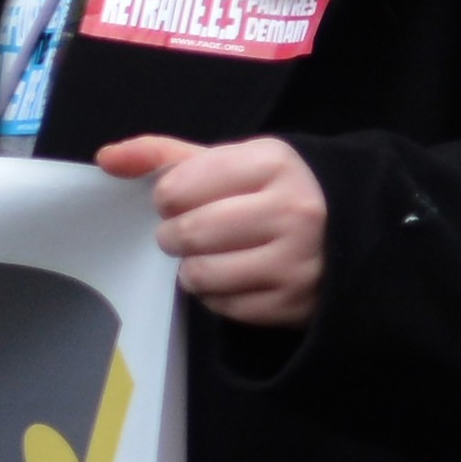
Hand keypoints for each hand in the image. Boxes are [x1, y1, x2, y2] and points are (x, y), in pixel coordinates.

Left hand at [95, 133, 325, 326]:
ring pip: (201, 273)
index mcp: (272, 163)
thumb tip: (106, 158)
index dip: (167, 198)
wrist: (354, 230)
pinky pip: (223, 306)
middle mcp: (293, 210)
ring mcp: (298, 260)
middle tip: (187, 232)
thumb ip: (164, 155)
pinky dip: (215, 294)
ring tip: (209, 254)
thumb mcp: (229, 162)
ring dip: (191, 267)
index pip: (177, 187)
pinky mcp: (296, 302)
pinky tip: (233, 276)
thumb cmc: (272, 191)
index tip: (181, 201)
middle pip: (187, 232)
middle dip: (174, 235)